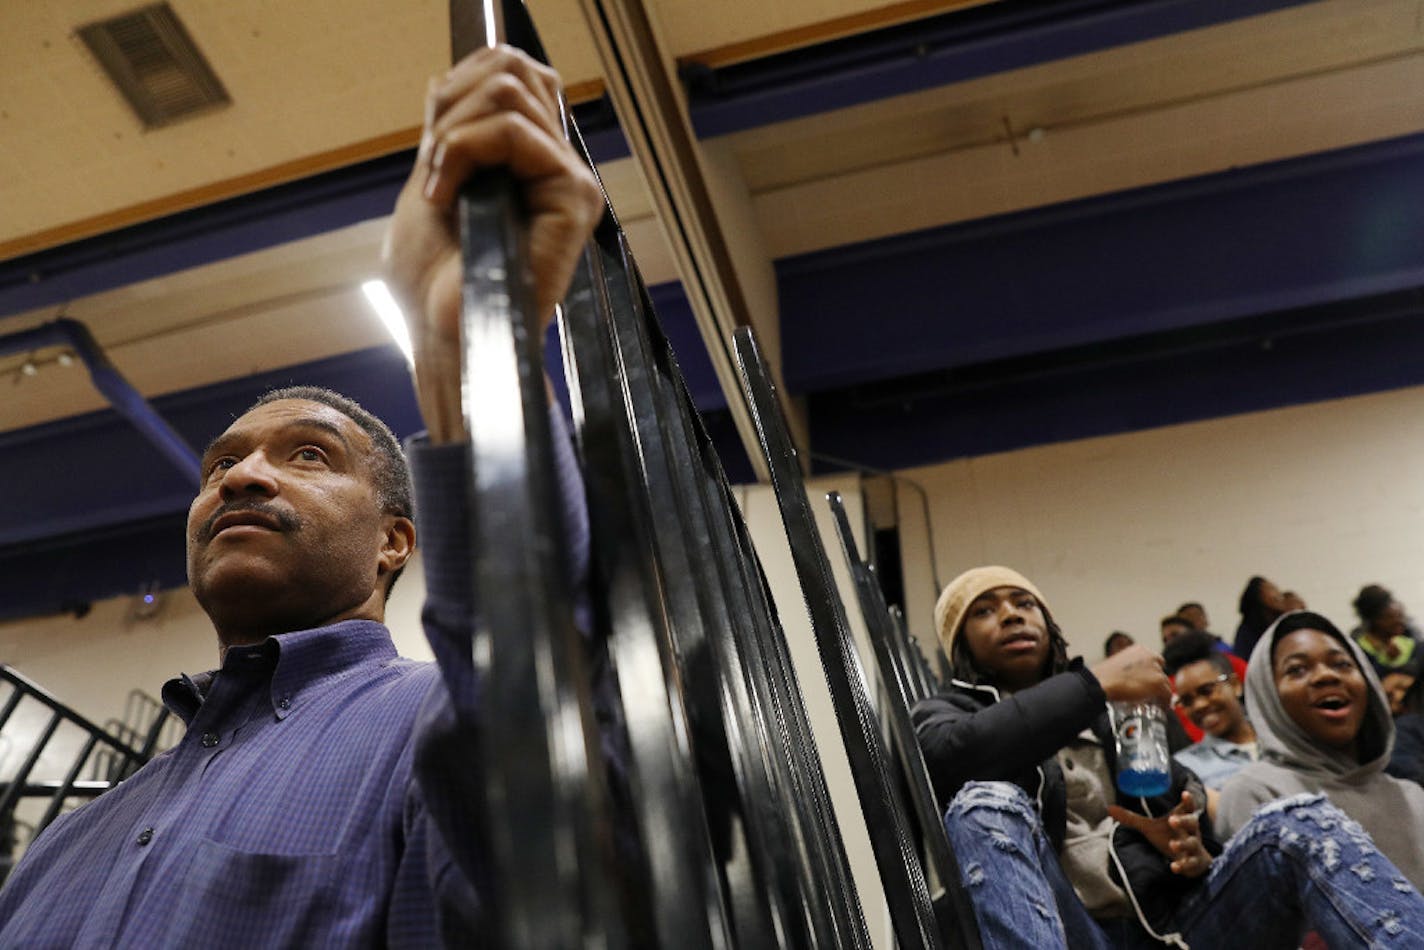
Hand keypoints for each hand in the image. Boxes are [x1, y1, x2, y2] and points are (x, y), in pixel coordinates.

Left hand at [382, 46, 604, 441]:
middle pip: (515, 67)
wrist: (442, 334)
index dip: (459, 87)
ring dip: (452, 134)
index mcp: (534, 162)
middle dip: (453, 106)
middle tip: (434, 167)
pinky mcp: (573, 199)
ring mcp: (570, 181)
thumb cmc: (433, 281)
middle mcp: (560, 166)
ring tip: (440, 188)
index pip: (512, 70)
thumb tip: (453, 80)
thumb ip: (454, 130)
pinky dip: (461, 153)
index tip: (432, 147)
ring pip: (510, 91)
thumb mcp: (435, 181)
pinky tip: (446, 198)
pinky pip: (514, 133)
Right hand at [1090, 644, 1171, 705]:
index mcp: (1140, 650)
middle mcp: (1150, 656)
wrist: (1101, 682)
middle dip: (1156, 683)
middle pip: (1161, 673)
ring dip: (1161, 693)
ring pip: (1166, 684)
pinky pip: (1167, 695)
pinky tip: (1161, 707)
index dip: (1152, 673)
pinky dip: (1165, 702)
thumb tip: (1131, 679)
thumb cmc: (1103, 676)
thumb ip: (1131, 669)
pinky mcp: (1158, 683)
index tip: (1149, 682)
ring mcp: (1156, 670)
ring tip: (1156, 702)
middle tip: (1150, 693)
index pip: (1155, 661)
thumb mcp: (1119, 665)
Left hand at [1109, 790, 1211, 878]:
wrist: (1192, 860)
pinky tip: (1174, 867)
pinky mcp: (1194, 863)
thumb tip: (1109, 808)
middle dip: (1183, 821)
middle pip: (1192, 823)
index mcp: (1182, 819)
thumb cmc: (1169, 837)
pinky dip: (1183, 865)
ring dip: (1183, 844)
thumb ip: (1132, 819)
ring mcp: (1194, 848)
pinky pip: (1191, 864)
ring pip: (1192, 844)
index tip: (1185, 793)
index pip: (1187, 808)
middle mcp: (1190, 832)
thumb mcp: (1151, 828)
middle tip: (1172, 820)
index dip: (1188, 801)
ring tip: (1172, 845)